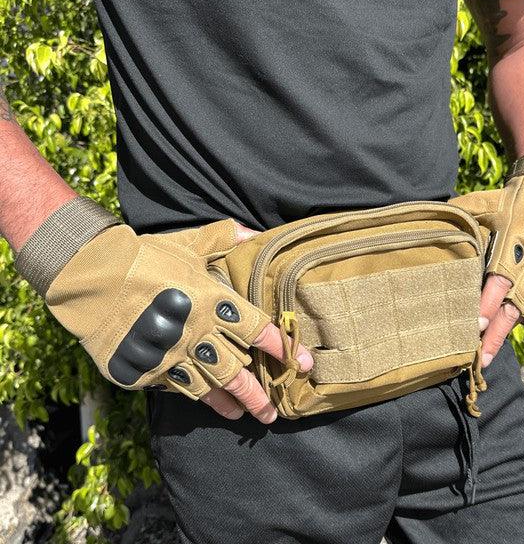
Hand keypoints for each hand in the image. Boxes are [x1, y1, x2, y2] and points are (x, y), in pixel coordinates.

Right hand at [16, 197, 313, 424]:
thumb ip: (225, 239)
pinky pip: (176, 386)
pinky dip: (193, 395)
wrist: (93, 275)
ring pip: (209, 387)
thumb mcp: (190, 242)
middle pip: (238, 372)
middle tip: (273, 412)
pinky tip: (203, 401)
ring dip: (229, 403)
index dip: (283, 348)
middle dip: (259, 394)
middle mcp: (197, 334)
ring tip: (244, 416)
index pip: (258, 330)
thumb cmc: (146, 256)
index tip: (302, 363)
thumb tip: (254, 234)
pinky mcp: (145, 369)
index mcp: (213, 303)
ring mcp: (171, 355)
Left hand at [450, 155, 523, 368]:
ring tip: (485, 356)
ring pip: (521, 313)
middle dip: (494, 336)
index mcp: (512, 249)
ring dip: (503, 334)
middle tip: (478, 360)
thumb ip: (457, 219)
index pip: (497, 284)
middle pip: (511, 310)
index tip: (473, 325)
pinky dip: (514, 321)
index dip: (485, 306)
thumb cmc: (507, 202)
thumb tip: (426, 224)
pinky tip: (498, 335)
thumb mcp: (480, 204)